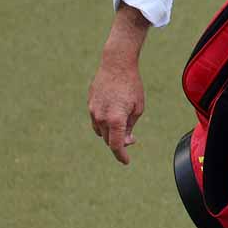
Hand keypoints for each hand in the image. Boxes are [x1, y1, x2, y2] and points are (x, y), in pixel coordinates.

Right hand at [89, 6, 150, 164]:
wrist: (116, 64)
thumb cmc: (132, 86)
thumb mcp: (138, 108)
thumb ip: (130, 126)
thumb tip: (127, 141)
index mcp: (115, 119)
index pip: (116, 146)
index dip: (121, 156)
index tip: (126, 162)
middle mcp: (101, 117)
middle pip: (109, 140)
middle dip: (119, 143)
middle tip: (132, 138)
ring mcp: (93, 111)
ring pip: (101, 131)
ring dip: (111, 133)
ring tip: (124, 125)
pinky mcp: (90, 104)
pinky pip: (96, 120)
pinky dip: (105, 123)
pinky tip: (114, 116)